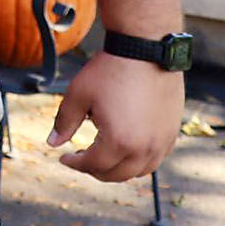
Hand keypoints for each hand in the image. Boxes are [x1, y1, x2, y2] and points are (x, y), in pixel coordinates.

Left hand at [48, 51, 183, 180]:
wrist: (145, 50)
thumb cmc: (109, 71)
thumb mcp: (78, 95)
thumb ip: (64, 122)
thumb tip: (52, 143)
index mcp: (119, 141)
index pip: (94, 166)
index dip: (75, 164)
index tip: (64, 158)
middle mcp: (145, 148)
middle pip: (117, 175)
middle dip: (95, 170)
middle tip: (81, 158)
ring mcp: (162, 142)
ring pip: (139, 171)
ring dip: (118, 169)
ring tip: (102, 155)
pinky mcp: (172, 133)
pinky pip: (156, 159)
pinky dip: (138, 161)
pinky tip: (125, 148)